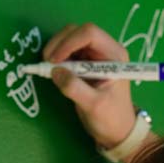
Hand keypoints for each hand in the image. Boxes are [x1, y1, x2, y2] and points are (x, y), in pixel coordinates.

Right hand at [43, 22, 136, 148]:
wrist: (117, 130)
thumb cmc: (111, 118)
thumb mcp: (94, 105)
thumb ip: (75, 88)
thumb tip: (55, 71)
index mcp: (114, 55)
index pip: (90, 33)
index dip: (69, 42)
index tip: (54, 60)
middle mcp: (105, 49)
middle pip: (77, 31)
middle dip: (59, 44)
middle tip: (46, 63)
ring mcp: (94, 55)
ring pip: (69, 38)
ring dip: (55, 49)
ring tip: (48, 68)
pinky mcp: (84, 62)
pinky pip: (66, 50)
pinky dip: (56, 56)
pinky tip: (52, 70)